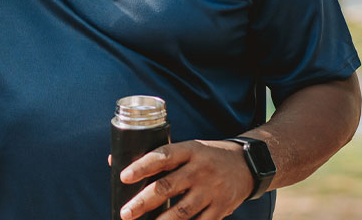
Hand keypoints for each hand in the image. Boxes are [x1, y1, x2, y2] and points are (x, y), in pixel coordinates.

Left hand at [117, 140, 254, 219]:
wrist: (248, 165)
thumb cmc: (207, 157)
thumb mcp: (187, 149)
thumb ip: (157, 157)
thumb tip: (113, 161)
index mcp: (190, 150)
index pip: (162, 156)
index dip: (142, 166)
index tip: (123, 176)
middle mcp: (200, 170)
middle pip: (168, 187)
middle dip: (143, 202)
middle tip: (126, 212)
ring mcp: (212, 191)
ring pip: (182, 211)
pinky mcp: (221, 208)